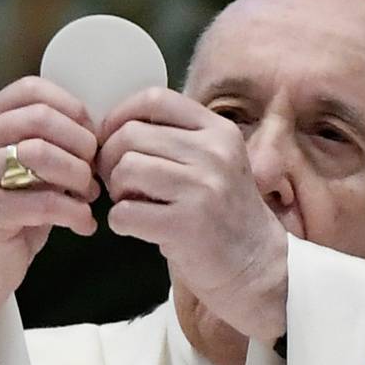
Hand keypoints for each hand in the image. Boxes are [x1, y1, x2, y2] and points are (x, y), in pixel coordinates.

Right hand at [0, 77, 98, 364]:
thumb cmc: (10, 217)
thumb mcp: (26, 170)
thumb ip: (49, 142)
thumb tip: (99, 130)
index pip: (31, 90)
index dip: (71, 107)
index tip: (91, 135)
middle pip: (40, 118)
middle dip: (80, 143)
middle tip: (95, 169)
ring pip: (41, 154)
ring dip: (79, 175)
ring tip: (89, 195)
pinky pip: (44, 201)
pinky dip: (74, 213)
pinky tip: (83, 224)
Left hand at [96, 87, 287, 341]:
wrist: (254, 265)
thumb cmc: (220, 213)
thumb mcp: (212, 161)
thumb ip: (174, 139)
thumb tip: (111, 127)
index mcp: (218, 130)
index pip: (154, 99)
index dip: (118, 115)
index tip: (110, 138)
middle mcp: (214, 153)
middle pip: (130, 136)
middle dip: (111, 161)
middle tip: (119, 183)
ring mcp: (203, 188)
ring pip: (125, 170)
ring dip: (116, 191)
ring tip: (133, 204)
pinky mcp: (186, 225)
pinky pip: (124, 212)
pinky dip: (119, 222)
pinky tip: (137, 227)